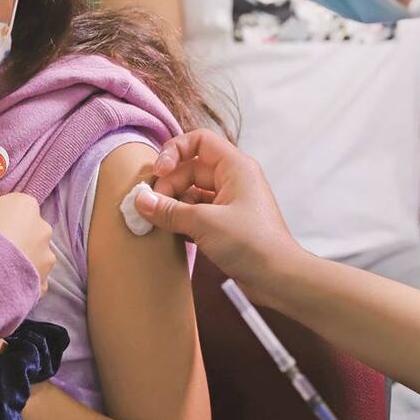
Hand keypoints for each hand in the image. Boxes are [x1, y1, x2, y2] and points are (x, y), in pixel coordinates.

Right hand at [0, 183, 55, 294]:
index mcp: (28, 206)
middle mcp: (43, 229)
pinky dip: (21, 280)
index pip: (16, 205)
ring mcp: (46, 258)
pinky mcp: (43, 283)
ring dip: (19, 259)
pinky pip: (32, 278)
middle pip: (27, 229)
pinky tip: (4, 284)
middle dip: (13, 237)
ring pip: (31, 254)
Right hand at [133, 129, 306, 297]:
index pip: (199, 141)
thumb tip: (140, 201)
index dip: (174, 151)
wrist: (279, 279)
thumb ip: (169, 210)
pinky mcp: (224, 223)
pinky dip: (180, 219)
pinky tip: (169, 232)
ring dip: (172, 204)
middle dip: (168, 185)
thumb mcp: (205, 223)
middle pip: (189, 168)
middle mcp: (232, 179)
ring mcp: (228, 202)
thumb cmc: (253, 244)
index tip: (159, 172)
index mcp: (235, 167)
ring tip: (157, 222)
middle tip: (153, 208)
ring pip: (190, 192)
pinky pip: (195, 212)